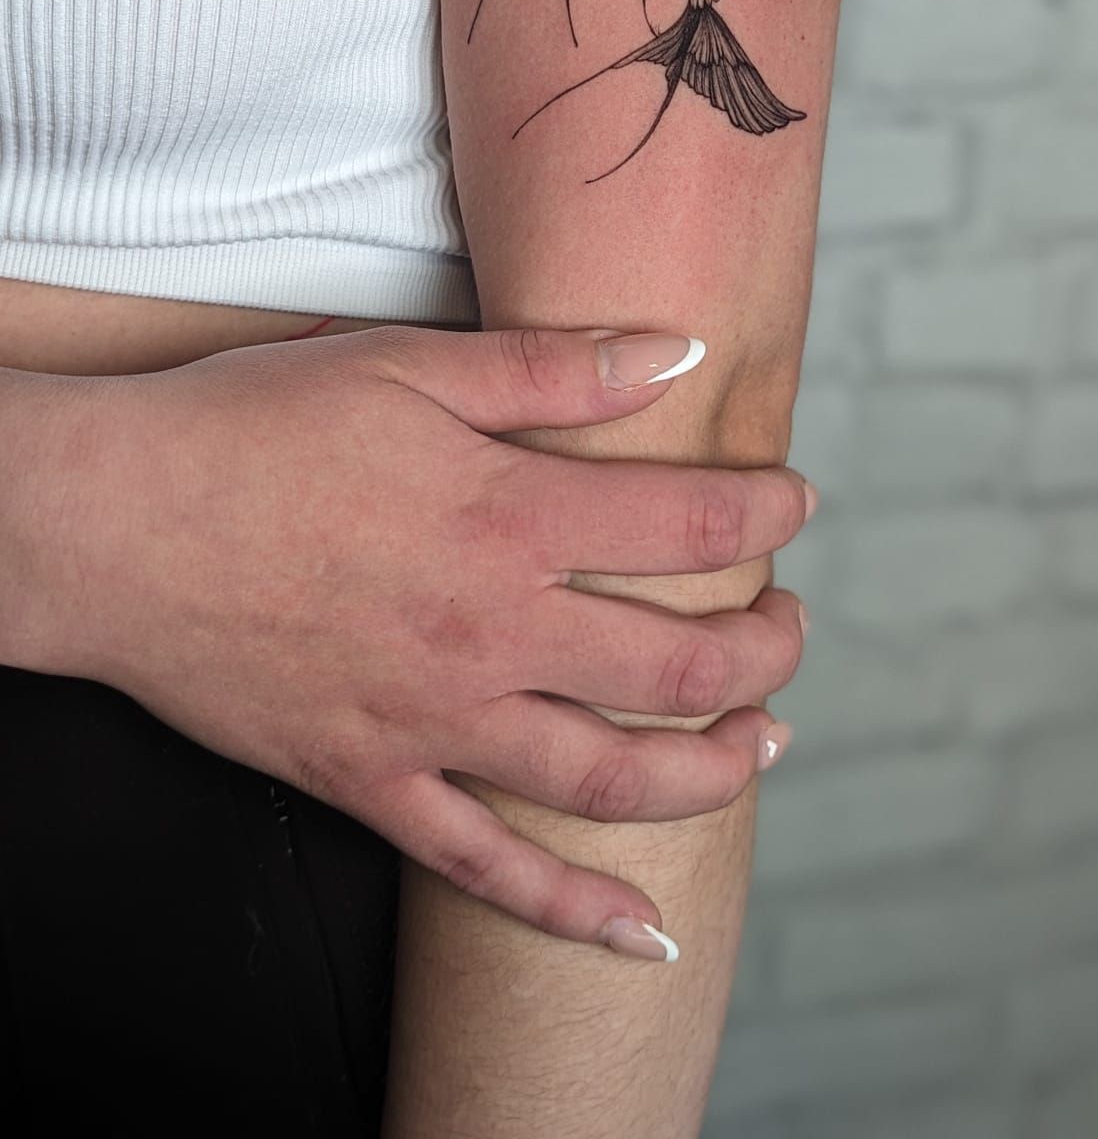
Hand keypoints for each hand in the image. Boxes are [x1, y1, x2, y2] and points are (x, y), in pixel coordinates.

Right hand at [42, 325, 810, 951]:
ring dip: (713, 771)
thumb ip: (551, 367)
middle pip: (678, 667)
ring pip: (612, 779)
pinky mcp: (374, 781)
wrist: (114, 526)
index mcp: (508, 518)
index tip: (797, 502)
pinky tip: (643, 933)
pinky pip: (487, 871)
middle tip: (791, 627)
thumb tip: (674, 351)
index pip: (686, 532)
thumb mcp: (408, 366)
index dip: (765, 517)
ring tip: (764, 744)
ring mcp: (435, 724)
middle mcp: (491, 633)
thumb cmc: (250, 431)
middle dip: (764, 650)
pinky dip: (573, 912)